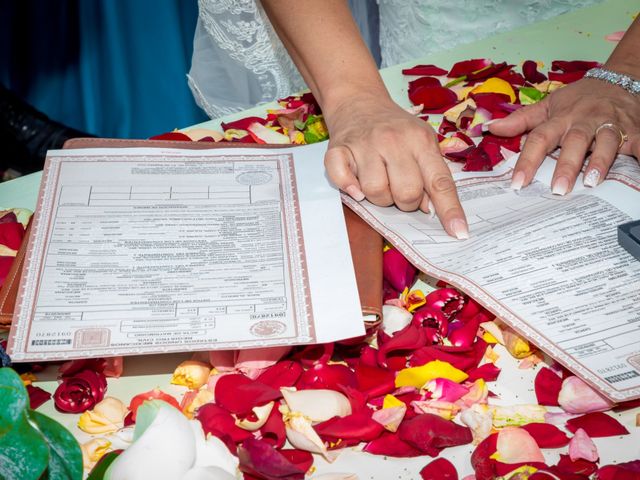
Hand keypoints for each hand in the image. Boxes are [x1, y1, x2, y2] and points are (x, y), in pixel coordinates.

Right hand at [322, 93, 468, 239]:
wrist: (359, 101)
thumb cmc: (396, 129)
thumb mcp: (422, 143)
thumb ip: (430, 174)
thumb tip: (429, 209)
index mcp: (421, 141)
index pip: (440, 181)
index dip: (449, 210)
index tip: (458, 233)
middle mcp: (394, 140)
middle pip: (406, 193)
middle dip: (404, 202)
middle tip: (399, 189)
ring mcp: (365, 144)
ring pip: (375, 192)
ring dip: (378, 197)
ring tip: (379, 182)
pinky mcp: (338, 148)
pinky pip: (342, 179)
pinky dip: (348, 187)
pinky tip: (356, 184)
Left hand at [489, 78, 639, 193]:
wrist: (619, 80)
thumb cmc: (579, 98)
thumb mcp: (548, 106)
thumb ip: (521, 120)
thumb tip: (491, 128)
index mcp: (561, 118)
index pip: (539, 138)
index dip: (527, 161)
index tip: (517, 183)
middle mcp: (585, 122)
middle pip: (575, 142)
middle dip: (566, 166)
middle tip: (557, 189)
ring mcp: (611, 126)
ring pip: (607, 142)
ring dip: (600, 162)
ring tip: (592, 182)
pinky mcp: (635, 131)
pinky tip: (639, 168)